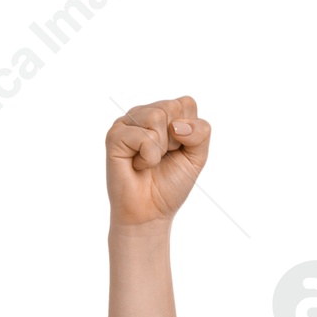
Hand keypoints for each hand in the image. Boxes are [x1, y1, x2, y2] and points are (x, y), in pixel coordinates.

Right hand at [106, 97, 210, 227]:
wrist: (150, 213)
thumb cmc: (170, 185)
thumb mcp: (196, 158)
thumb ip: (201, 133)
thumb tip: (177, 125)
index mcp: (163, 115)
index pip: (187, 103)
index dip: (190, 132)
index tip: (178, 151)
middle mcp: (143, 114)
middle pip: (172, 107)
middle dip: (175, 140)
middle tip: (162, 157)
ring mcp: (127, 122)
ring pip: (157, 117)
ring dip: (161, 148)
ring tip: (149, 161)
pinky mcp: (115, 135)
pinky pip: (144, 137)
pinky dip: (148, 157)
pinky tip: (138, 165)